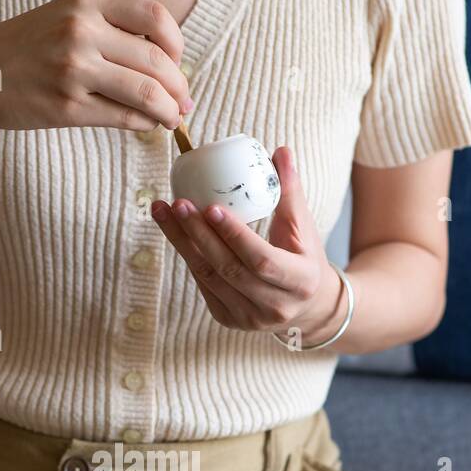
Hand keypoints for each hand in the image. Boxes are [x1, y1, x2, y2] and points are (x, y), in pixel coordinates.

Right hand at [0, 0, 191, 133]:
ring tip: (172, 117)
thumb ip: (107, 27)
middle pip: (157, 59)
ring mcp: (74, 71)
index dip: (177, 44)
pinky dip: (144, 124)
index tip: (177, 62)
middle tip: (183, 99)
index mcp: (85, 2)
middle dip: (179, 85)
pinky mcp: (66, 107)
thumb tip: (162, 58)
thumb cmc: (21, 48)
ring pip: (146, 92)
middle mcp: (82, 31)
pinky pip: (122, 118)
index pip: (155, 16)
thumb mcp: (63, 17)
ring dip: (169, 110)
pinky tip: (147, 126)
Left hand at [151, 146, 344, 345]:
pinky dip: (188, 255)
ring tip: (164, 211)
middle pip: (228, 269)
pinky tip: (174, 230)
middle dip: (199, 235)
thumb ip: (290, 190)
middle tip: (178, 203)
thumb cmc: (304, 257)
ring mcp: (250, 318)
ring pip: (208, 277)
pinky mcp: (229, 319)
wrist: (306, 304)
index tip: (211, 207)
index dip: (235, 235)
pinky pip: (202, 284)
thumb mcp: (304, 226)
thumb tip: (280, 150)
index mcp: (300, 282)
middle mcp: (275, 307)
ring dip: (182, 242)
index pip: (262, 260)